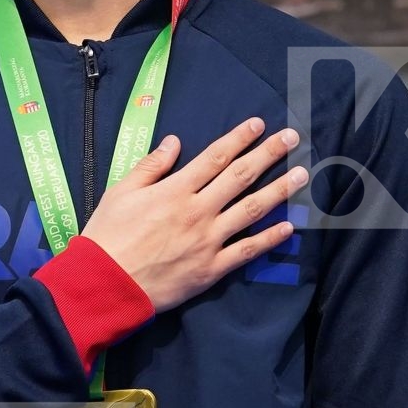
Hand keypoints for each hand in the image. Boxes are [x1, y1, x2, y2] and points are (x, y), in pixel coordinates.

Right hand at [79, 117, 307, 312]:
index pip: (215, 157)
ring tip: (301, 175)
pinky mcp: (211, 268)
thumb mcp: (121, 192)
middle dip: (268, 154)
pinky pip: (247, 251)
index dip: (238, 138)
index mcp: (175, 190)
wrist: (106, 283)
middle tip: (292, 138)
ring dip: (279, 190)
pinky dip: (269, 239)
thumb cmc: (108, 235)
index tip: (258, 124)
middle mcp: (198, 211)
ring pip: (251, 210)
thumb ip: (151, 166)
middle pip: (240, 176)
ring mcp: (208, 240)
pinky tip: (289, 226)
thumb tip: (175, 141)